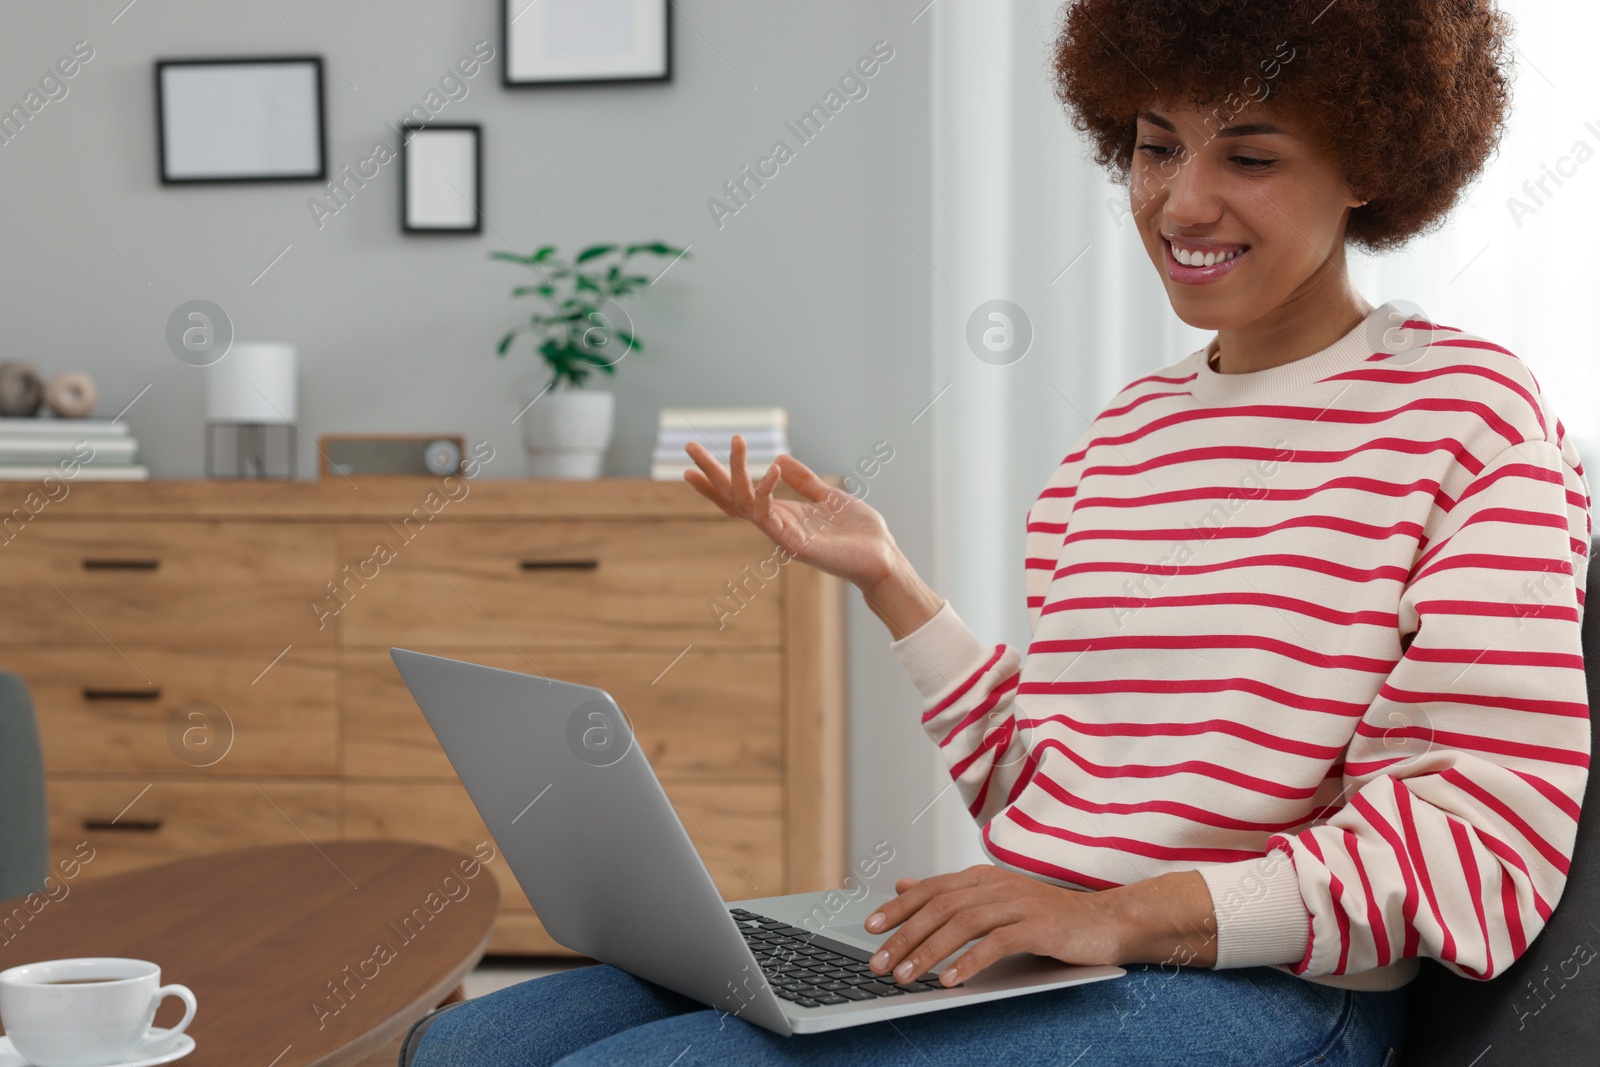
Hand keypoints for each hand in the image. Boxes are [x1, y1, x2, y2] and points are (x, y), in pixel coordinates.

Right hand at [682, 435, 899, 588]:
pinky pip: (771, 516)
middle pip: (732, 498)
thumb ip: (803, 481)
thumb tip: (779, 457)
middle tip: (689, 446)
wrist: (882, 557)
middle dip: (710, 473)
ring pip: (746, 502)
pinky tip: (771, 468)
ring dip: (736, 471)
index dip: (715, 483)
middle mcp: (776, 526)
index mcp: (782, 515)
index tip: (690, 465)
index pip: (739, 498)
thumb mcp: (828, 497)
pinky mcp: (795, 544)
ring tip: (737, 440)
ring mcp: (782, 536)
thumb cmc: (859, 532)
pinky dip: (767, 491)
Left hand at [862, 866, 1218, 986]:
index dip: (899, 907)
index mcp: (983, 878)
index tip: (870, 928)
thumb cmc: (1049, 917)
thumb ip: (951, 894)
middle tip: (879, 963)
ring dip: (929, 951)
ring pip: (963, 923)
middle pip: (940, 906)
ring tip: (906, 976)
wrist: (1107, 921)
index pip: (931, 888)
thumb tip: (904, 884)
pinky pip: (997, 943)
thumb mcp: (995, 901)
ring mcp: (1018, 903)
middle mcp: (996, 885)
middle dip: (904, 935)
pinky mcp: (1039, 926)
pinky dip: (970, 961)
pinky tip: (951, 980)